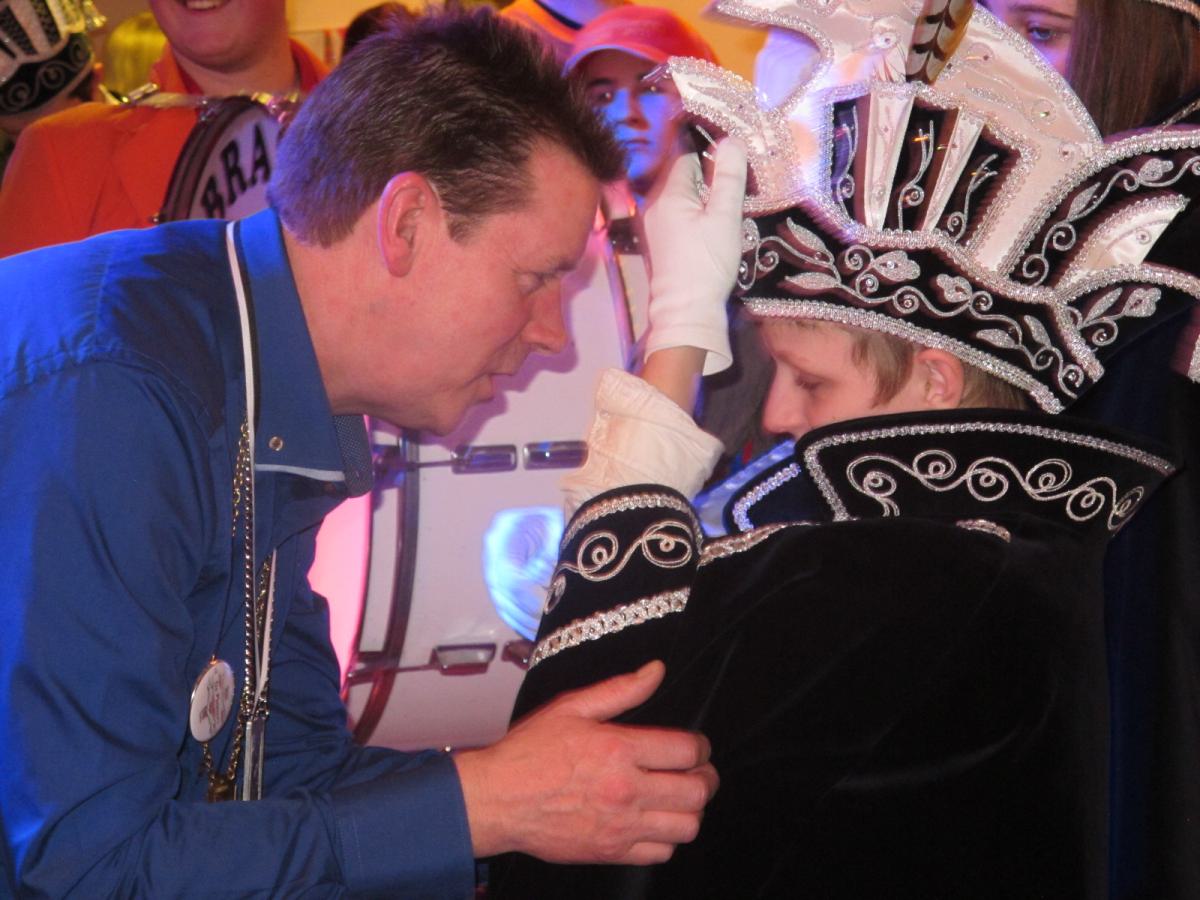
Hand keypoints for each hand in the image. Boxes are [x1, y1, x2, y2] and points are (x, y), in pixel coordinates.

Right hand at [454, 660, 717, 863]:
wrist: (497, 800)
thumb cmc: (529, 752)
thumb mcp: (572, 708)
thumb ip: (620, 689)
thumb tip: (656, 671)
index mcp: (619, 749)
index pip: (687, 750)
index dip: (701, 746)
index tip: (696, 746)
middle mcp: (625, 790)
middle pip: (696, 791)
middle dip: (706, 779)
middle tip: (699, 773)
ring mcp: (620, 826)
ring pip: (686, 826)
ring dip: (691, 810)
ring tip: (680, 798)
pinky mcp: (611, 852)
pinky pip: (661, 853)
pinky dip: (668, 839)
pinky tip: (656, 822)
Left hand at [643, 138, 747, 375]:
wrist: (687, 311)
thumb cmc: (707, 263)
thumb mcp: (725, 218)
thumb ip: (729, 178)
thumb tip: (731, 141)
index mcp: (669, 195)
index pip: (688, 159)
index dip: (712, 158)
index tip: (734, 168)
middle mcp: (656, 207)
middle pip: (685, 179)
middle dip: (710, 181)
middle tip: (736, 193)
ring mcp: (656, 226)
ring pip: (685, 199)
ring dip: (706, 201)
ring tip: (727, 214)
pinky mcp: (662, 243)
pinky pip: (681, 217)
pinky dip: (698, 217)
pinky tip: (713, 231)